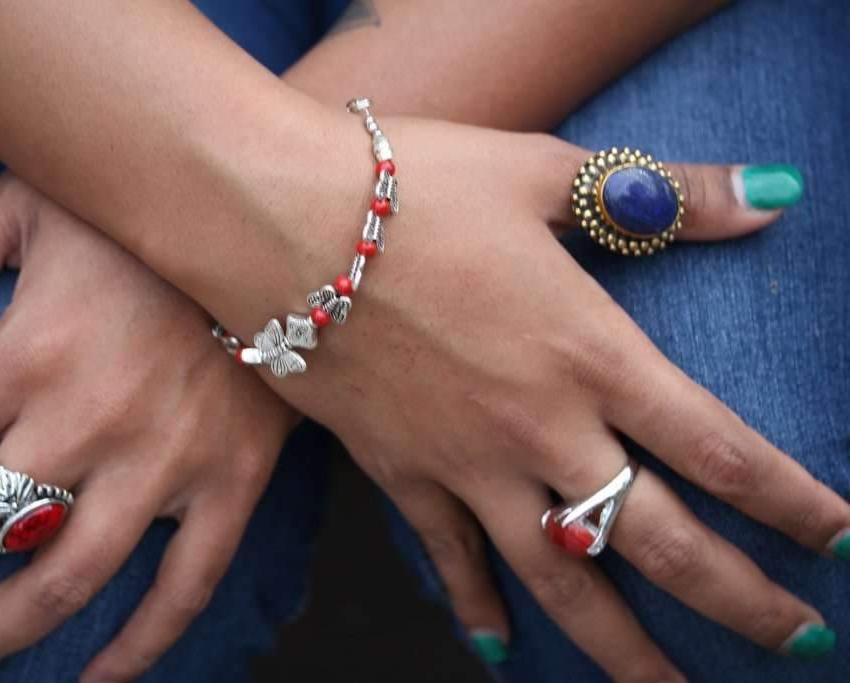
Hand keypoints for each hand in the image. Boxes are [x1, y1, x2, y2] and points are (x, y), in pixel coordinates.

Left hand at [0, 174, 296, 681]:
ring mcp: (167, 464)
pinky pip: (185, 588)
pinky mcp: (231, 483)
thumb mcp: (27, 206)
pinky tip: (92, 680)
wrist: (279, 227)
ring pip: (63, 581)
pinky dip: (138, 646)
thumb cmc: (147, 213)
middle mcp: (92, 422)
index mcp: (33, 350)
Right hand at [226, 119, 847, 678]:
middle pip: (657, 542)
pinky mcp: (398, 471)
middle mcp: (538, 426)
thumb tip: (766, 200)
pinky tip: (497, 650)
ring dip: (621, 649)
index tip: (838, 544)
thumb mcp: (541, 171)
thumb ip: (661, 195)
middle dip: (738, 601)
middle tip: (797, 642)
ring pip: (559, 582)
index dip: (791, 504)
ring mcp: (464, 462)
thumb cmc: (412, 186)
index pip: (719, 450)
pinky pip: (448, 559)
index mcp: (589, 351)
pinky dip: (476, 607)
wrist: (278, 220)